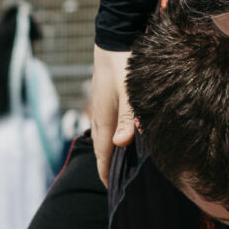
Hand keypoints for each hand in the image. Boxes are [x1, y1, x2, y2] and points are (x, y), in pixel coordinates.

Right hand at [90, 45, 135, 183]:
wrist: (114, 38)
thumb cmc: (124, 65)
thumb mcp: (129, 91)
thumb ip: (128, 117)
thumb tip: (121, 144)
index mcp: (104, 119)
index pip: (103, 154)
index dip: (106, 173)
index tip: (111, 191)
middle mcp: (99, 116)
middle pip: (100, 149)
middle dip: (106, 167)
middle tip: (116, 184)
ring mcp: (101, 107)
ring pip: (102, 137)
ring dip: (108, 153)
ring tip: (118, 165)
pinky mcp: (105, 99)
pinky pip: (105, 126)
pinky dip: (110, 138)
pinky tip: (120, 137)